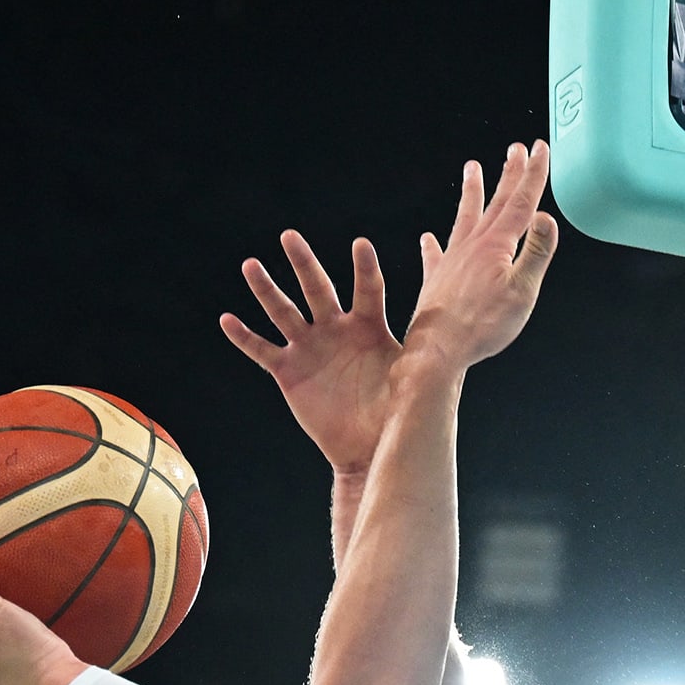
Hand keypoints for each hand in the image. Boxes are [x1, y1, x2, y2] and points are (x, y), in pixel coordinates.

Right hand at [220, 231, 402, 474]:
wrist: (371, 446)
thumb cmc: (396, 411)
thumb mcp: (412, 374)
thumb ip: (423, 347)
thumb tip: (457, 324)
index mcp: (370, 326)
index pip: (368, 290)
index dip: (364, 269)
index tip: (362, 245)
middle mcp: (337, 330)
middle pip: (318, 289)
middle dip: (304, 263)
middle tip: (290, 237)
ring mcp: (310, 348)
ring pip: (284, 312)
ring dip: (267, 290)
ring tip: (251, 265)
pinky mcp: (289, 372)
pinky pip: (263, 351)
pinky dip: (245, 336)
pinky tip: (227, 319)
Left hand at [403, 141, 558, 373]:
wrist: (439, 349)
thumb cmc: (483, 325)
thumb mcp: (521, 291)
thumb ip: (536, 252)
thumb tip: (547, 217)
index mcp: (496, 245)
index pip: (521, 202)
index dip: (533, 174)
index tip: (539, 149)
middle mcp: (472, 246)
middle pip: (496, 203)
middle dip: (509, 175)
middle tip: (516, 149)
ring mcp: (452, 261)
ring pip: (464, 218)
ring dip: (471, 193)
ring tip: (472, 169)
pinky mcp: (437, 281)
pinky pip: (435, 256)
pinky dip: (433, 246)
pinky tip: (428, 238)